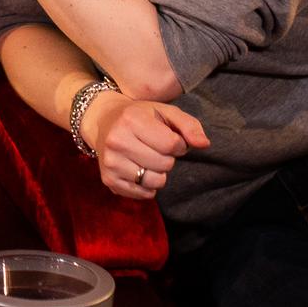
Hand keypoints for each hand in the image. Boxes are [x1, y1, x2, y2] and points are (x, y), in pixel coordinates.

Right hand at [84, 93, 210, 201]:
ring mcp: (111, 163)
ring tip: (148, 159)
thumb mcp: (166, 112)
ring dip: (158, 173)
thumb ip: (189, 126)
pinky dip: (147, 186)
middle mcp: (117, 142)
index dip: (179, 145)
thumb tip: (204, 144)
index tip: (171, 139)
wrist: (103, 122)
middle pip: (164, 164)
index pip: (172, 145)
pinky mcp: (108, 180)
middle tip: (156, 148)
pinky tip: (140, 169)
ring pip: (154, 182)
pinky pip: (143, 194)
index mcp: (132, 120)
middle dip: (167, 158)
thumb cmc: (140, 116)